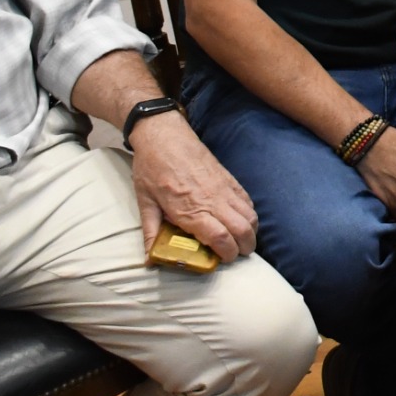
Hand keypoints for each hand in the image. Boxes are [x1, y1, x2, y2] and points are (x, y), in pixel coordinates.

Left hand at [128, 113, 258, 261]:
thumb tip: (148, 259)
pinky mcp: (229, 178)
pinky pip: (247, 200)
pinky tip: (241, 220)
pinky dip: (250, 214)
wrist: (164, 135)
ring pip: (251, 216)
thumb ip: (150, 232)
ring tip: (242, 240)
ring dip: (251, 232)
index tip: (223, 260)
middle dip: (245, 247)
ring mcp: (223, 188)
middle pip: (242, 230)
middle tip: (237, 254)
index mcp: (190, 210)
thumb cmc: (151, 168)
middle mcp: (212, 200)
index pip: (221, 238)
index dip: (227, 254)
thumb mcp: (145, 202)